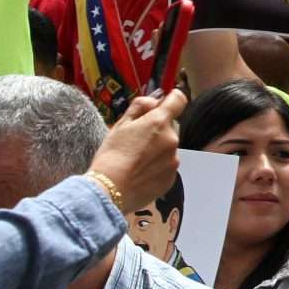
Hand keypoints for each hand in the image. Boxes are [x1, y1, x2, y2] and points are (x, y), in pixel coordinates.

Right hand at [87, 89, 186, 213]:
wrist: (109, 189)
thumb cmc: (111, 155)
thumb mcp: (120, 124)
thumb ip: (140, 106)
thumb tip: (154, 101)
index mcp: (159, 122)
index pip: (179, 100)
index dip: (171, 99)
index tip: (164, 102)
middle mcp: (172, 139)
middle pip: (171, 126)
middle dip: (159, 128)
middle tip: (138, 139)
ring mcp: (174, 160)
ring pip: (169, 147)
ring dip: (158, 149)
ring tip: (136, 160)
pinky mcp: (171, 178)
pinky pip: (167, 166)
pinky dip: (158, 166)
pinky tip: (140, 172)